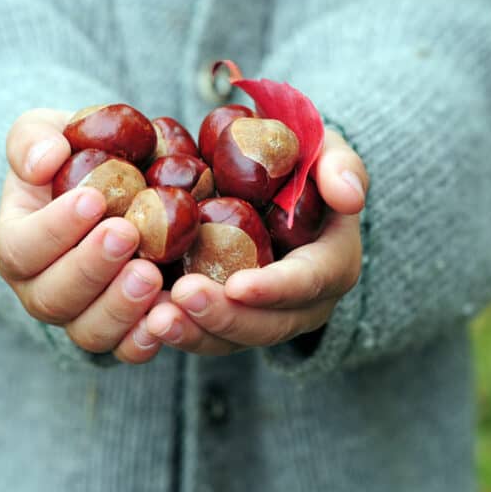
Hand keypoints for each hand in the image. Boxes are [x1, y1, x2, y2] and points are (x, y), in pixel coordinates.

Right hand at [0, 109, 166, 364]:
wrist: (117, 185)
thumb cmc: (74, 156)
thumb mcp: (47, 131)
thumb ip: (34, 140)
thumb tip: (44, 162)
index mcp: (16, 244)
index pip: (22, 247)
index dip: (55, 228)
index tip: (93, 199)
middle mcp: (40, 289)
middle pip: (52, 297)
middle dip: (90, 267)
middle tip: (128, 234)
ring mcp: (79, 317)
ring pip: (88, 331)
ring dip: (119, 307)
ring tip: (151, 273)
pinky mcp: (120, 332)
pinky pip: (126, 350)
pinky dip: (144, 340)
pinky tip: (168, 316)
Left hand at [144, 129, 367, 354]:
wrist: (277, 182)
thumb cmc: (303, 161)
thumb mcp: (328, 150)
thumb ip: (341, 165)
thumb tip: (349, 196)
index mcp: (332, 263)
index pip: (307, 283)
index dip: (274, 288)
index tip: (238, 285)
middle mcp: (302, 302)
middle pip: (267, 325)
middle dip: (224, 317)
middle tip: (181, 297)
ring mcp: (263, 316)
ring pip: (232, 340)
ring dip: (193, 333)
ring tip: (154, 319)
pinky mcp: (229, 318)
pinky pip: (204, 336)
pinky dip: (176, 330)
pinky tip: (141, 319)